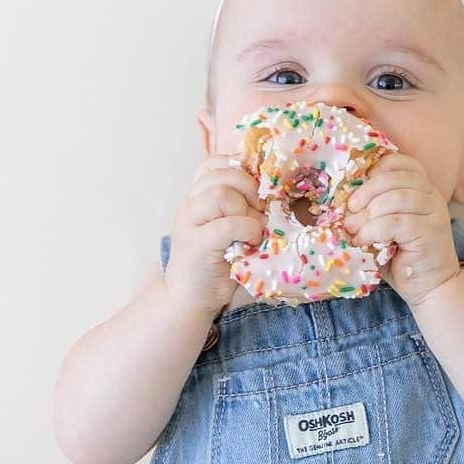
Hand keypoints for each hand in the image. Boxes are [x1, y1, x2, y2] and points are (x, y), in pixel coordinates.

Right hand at [164, 155, 265, 315]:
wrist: (188, 299)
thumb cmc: (216, 264)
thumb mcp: (228, 229)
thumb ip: (241, 208)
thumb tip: (275, 194)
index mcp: (196, 197)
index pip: (214, 163)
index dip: (241, 170)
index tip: (257, 192)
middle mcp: (189, 205)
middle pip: (221, 174)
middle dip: (250, 189)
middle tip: (261, 212)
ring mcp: (190, 224)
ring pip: (220, 195)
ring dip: (247, 211)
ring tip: (255, 230)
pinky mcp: (197, 245)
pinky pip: (227, 225)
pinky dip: (247, 230)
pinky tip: (251, 243)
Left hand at [341, 154, 459, 306]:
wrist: (431, 288)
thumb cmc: (402, 258)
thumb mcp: (384, 228)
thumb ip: (372, 210)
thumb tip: (342, 201)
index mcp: (422, 189)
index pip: (403, 162)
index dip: (378, 167)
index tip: (358, 185)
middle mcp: (431, 197)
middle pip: (395, 177)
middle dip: (366, 192)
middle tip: (348, 211)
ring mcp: (434, 213)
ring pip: (396, 198)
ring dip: (367, 214)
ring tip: (354, 230)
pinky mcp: (430, 232)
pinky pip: (395, 222)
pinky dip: (373, 231)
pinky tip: (363, 242)